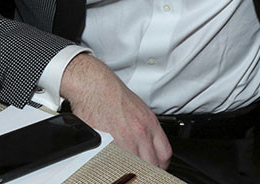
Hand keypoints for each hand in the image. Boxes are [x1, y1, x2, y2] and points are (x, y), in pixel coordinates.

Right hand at [60, 54, 171, 168]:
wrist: (94, 85)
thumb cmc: (111, 94)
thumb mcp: (138, 109)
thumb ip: (145, 128)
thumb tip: (146, 144)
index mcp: (150, 123)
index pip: (165, 154)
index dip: (161, 166)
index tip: (156, 168)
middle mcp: (140, 132)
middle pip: (152, 164)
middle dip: (147, 171)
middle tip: (141, 173)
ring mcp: (125, 139)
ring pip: (135, 166)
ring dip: (131, 170)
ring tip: (126, 172)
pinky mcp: (108, 144)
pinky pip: (115, 163)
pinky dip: (115, 167)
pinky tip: (112, 166)